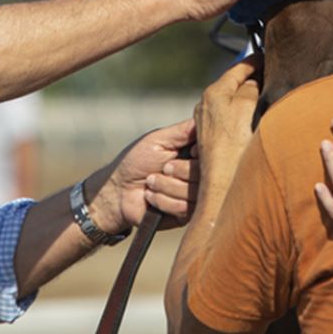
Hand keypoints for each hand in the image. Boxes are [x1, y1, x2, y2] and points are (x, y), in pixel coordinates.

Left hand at [88, 118, 197, 233]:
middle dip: (180, 170)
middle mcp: (199, 174)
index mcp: (195, 154)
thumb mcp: (159, 139)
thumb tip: (207, 118)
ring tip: (150, 182)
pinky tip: (150, 197)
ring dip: (167, 186)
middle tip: (163, 168)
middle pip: (208, 174)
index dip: (202, 153)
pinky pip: (184, 208)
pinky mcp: (186, 215)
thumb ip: (184, 130)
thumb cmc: (136, 161)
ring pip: (196, 192)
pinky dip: (163, 200)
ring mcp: (195, 196)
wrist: (117, 191)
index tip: (190, 152)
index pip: (215, 153)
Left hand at [195, 56, 261, 186]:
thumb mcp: (245, 107)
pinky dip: (242, 112)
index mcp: (214, 92)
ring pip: (231, 100)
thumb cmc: (232, 146)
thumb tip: (253, 79)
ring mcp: (208, 121)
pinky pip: (230, 116)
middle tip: (272, 73)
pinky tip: (254, 118)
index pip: (238, 68)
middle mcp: (207, 104)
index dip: (256, 60)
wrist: (221, 184)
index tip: (269, 54)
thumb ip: (250, 88)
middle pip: (233, 83)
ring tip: (266, 94)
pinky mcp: (211, 137)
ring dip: (247, 96)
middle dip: (252, 77)